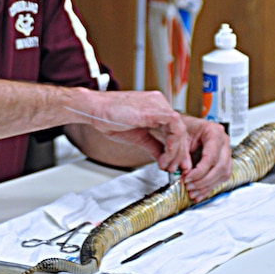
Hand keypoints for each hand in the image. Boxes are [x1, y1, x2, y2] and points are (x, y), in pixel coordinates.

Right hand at [70, 89, 192, 173]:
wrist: (94, 110)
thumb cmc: (110, 119)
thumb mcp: (138, 137)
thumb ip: (153, 146)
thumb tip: (163, 160)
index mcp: (156, 108)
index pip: (175, 130)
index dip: (178, 150)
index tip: (176, 165)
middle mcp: (160, 104)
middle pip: (180, 130)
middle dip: (180, 154)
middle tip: (175, 169)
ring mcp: (158, 104)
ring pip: (180, 129)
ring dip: (176, 151)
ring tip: (167, 165)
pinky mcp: (154, 109)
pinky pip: (174, 126)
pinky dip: (173, 142)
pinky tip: (166, 154)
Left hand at [179, 115, 232, 201]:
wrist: (187, 126)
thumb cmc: (184, 128)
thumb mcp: (180, 137)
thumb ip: (182, 154)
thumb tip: (185, 172)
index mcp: (214, 132)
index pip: (211, 156)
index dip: (199, 171)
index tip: (186, 178)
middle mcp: (224, 141)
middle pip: (221, 167)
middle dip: (204, 181)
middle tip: (189, 187)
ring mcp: (226, 151)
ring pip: (223, 174)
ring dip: (207, 186)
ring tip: (192, 192)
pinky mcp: (224, 161)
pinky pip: (221, 177)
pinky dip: (209, 186)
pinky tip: (199, 193)